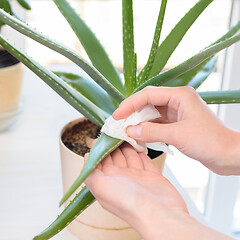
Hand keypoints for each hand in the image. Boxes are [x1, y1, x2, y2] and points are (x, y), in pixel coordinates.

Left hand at [85, 143, 233, 239]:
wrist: (159, 214)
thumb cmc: (127, 201)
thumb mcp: (100, 186)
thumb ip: (90, 171)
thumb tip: (86, 157)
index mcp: (106, 180)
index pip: (100, 159)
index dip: (100, 146)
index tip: (103, 132)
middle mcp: (120, 179)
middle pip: (115, 156)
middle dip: (114, 142)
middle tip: (116, 127)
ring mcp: (137, 177)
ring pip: (130, 156)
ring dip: (128, 144)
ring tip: (127, 130)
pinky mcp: (152, 176)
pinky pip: (145, 160)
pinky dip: (142, 151)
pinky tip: (140, 142)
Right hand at [113, 86, 239, 174]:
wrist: (230, 155)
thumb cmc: (211, 141)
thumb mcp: (177, 136)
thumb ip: (151, 131)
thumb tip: (129, 130)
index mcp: (180, 95)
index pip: (147, 95)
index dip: (129, 105)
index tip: (117, 116)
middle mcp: (178, 100)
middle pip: (147, 102)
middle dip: (132, 112)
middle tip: (118, 123)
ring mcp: (178, 112)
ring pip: (151, 113)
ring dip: (139, 121)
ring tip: (125, 131)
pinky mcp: (178, 124)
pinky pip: (157, 124)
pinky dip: (147, 129)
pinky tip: (138, 136)